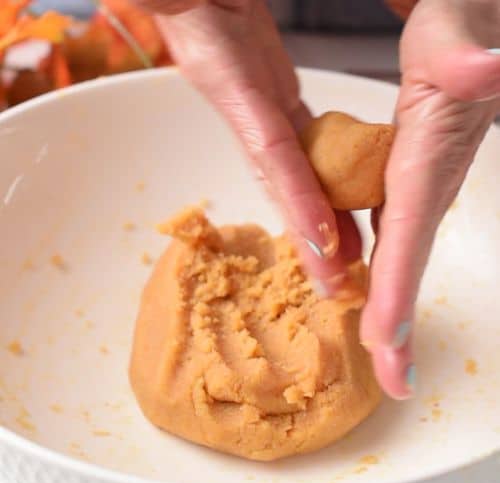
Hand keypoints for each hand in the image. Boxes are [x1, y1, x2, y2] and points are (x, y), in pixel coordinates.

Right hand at [134, 0, 361, 296]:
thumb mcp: (198, 12)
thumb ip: (197, 30)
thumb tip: (242, 93)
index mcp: (233, 85)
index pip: (274, 155)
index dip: (298, 202)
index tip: (323, 249)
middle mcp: (248, 110)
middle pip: (282, 182)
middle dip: (307, 235)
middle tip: (335, 283)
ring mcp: (260, 109)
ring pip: (294, 173)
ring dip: (317, 215)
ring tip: (344, 257)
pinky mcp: (271, 99)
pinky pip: (298, 146)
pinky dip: (314, 180)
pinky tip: (336, 204)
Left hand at [361, 0, 499, 397]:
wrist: (472, 36)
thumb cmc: (463, 29)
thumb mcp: (457, 31)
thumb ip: (466, 51)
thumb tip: (486, 68)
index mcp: (427, 160)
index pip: (409, 237)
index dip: (398, 290)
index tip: (386, 343)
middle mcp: (424, 183)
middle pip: (405, 262)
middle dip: (398, 322)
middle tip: (394, 380)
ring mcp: (416, 185)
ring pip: (396, 254)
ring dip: (388, 303)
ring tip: (381, 352)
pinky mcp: (404, 178)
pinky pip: (386, 232)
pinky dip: (378, 266)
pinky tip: (362, 286)